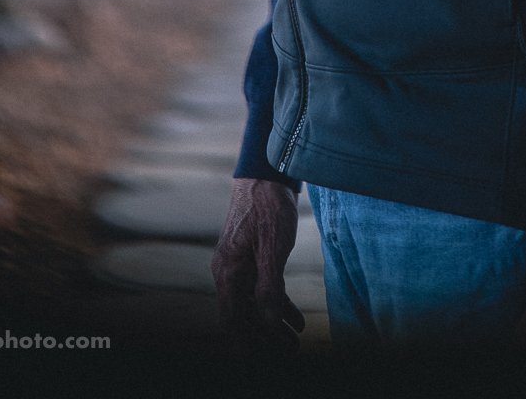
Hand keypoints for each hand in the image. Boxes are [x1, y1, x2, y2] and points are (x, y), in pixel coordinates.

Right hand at [211, 177, 304, 351]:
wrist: (267, 169)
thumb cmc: (268, 204)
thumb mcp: (273, 246)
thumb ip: (270, 287)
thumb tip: (270, 324)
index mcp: (228, 272)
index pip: (233, 321)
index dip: (252, 343)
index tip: (274, 356)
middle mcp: (229, 271)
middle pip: (243, 317)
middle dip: (266, 337)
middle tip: (292, 350)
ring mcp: (239, 264)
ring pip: (253, 305)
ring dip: (273, 324)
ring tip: (297, 338)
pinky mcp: (251, 256)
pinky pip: (260, 290)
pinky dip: (276, 305)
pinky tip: (295, 316)